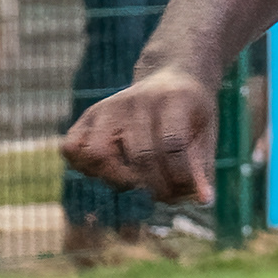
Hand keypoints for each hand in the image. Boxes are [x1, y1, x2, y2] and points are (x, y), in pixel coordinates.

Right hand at [60, 68, 217, 203]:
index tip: (185, 192)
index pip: (173, 144)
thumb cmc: (191, 115)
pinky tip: (108, 171)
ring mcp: (108, 107)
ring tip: (134, 183)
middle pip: (140, 154)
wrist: (171, 76)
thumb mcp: (206, 135)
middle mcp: (137, 101)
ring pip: (98, 153)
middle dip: (155, 186)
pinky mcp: (89, 115)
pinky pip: (72, 148)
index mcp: (174, 100)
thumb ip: (202, 168)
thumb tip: (202, 201)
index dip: (180, 176)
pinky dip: (85, 167)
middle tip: (163, 194)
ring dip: (117, 179)